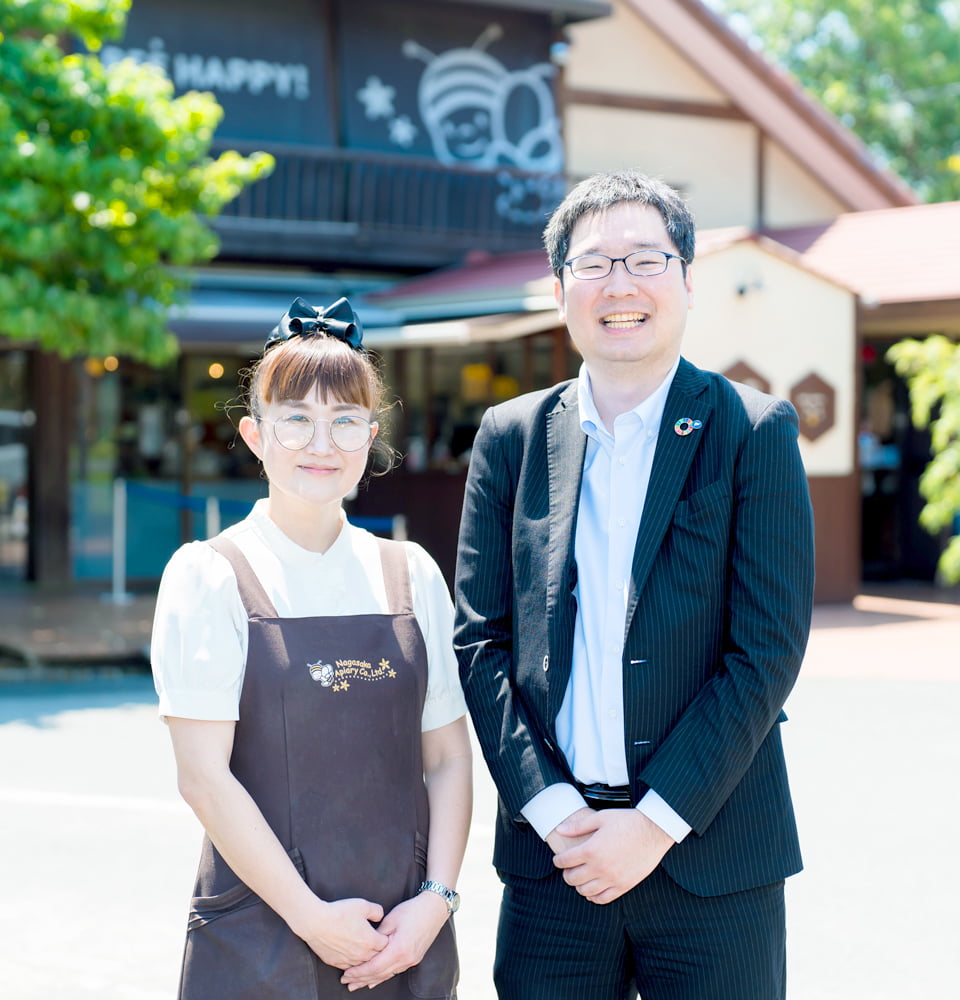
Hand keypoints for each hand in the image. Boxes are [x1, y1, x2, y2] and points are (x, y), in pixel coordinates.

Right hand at [292, 897, 387, 969]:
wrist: (316, 922)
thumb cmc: (340, 912)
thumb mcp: (363, 905)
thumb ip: (377, 911)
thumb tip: (380, 917)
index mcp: (370, 941)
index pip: (385, 944)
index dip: (384, 937)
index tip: (381, 932)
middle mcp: (361, 955)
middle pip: (375, 956)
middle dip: (377, 949)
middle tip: (374, 940)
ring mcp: (348, 961)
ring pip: (362, 964)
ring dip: (364, 957)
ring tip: (362, 947)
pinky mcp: (336, 963)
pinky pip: (348, 966)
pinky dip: (351, 961)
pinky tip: (350, 953)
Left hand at [339, 890, 449, 990]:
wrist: (434, 909)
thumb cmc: (412, 911)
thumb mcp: (391, 919)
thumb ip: (378, 936)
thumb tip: (366, 946)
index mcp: (399, 949)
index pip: (374, 967)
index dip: (359, 972)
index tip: (346, 974)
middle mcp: (406, 959)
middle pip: (379, 975)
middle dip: (361, 980)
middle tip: (346, 982)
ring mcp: (411, 960)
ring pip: (387, 975)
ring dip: (370, 980)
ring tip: (356, 984)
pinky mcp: (414, 958)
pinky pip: (394, 971)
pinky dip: (382, 976)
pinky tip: (374, 981)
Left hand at [551, 809, 673, 903]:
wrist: (654, 831)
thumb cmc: (628, 822)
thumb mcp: (600, 818)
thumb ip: (578, 826)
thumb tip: (560, 829)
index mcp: (591, 849)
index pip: (565, 861)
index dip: (558, 861)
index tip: (558, 859)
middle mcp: (600, 867)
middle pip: (572, 879)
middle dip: (567, 873)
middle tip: (568, 868)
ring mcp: (612, 879)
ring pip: (585, 891)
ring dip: (579, 886)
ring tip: (581, 878)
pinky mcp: (624, 886)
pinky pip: (603, 899)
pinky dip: (594, 896)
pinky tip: (593, 890)